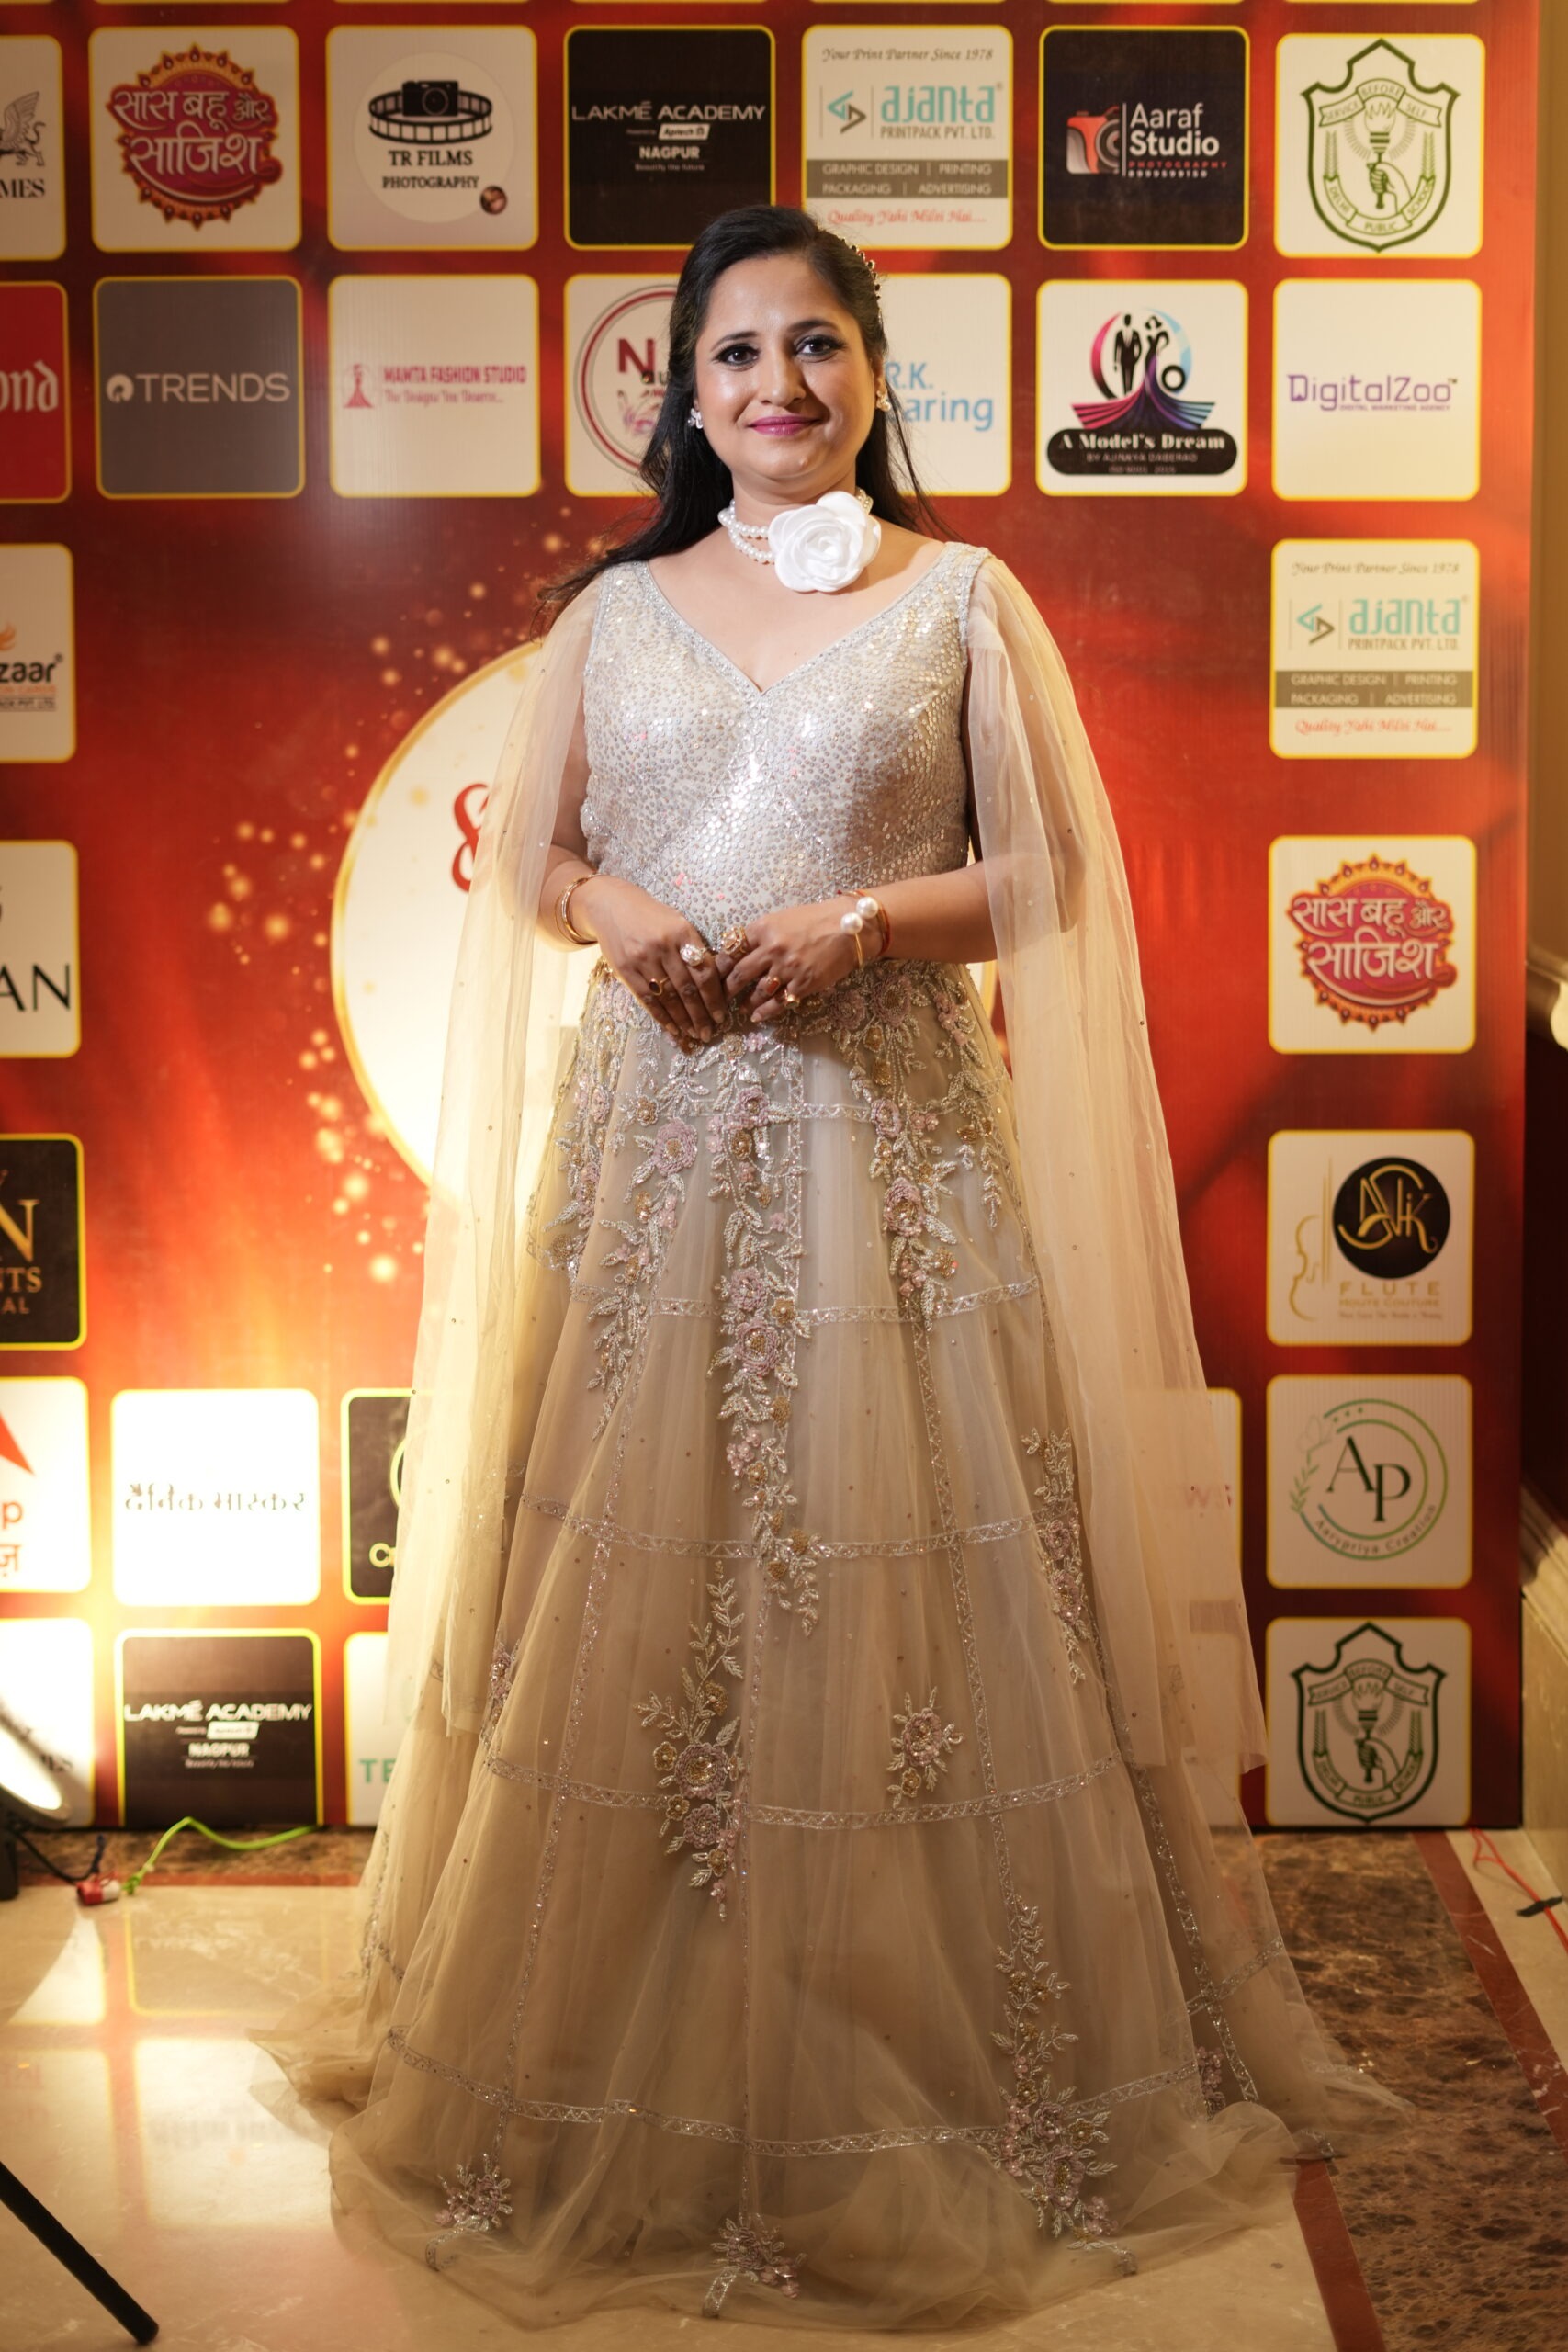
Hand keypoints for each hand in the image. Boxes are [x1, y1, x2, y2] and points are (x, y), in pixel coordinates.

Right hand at [575, 876, 727, 1042]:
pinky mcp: (626, 971)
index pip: (704, 972)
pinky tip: (673, 1029)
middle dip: (701, 1015)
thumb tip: (714, 982)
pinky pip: (648, 1000)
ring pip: (669, 998)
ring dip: (684, 1020)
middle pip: (688, 989)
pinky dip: (662, 1017)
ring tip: (694, 1035)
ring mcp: (643, 960)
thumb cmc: (651, 916)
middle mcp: (663, 947)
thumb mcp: (677, 923)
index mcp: (682, 933)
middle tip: (709, 1033)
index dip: (714, 997)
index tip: (721, 1015)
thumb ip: (693, 948)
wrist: (611, 905)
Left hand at [724, 897, 868, 1022]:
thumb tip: (740, 950)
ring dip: (746, 1003)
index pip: (732, 950)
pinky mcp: (803, 984)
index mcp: (763, 929)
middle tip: (721, 997)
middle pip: (740, 974)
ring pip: (757, 992)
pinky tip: (757, 1016)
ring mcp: (787, 969)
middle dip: (727, 989)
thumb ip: (761, 934)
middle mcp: (772, 949)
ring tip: (740, 1008)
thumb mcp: (782, 918)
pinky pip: (779, 1003)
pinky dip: (765, 1012)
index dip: (721, 966)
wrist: (850, 928)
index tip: (716, 975)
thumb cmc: (816, 919)